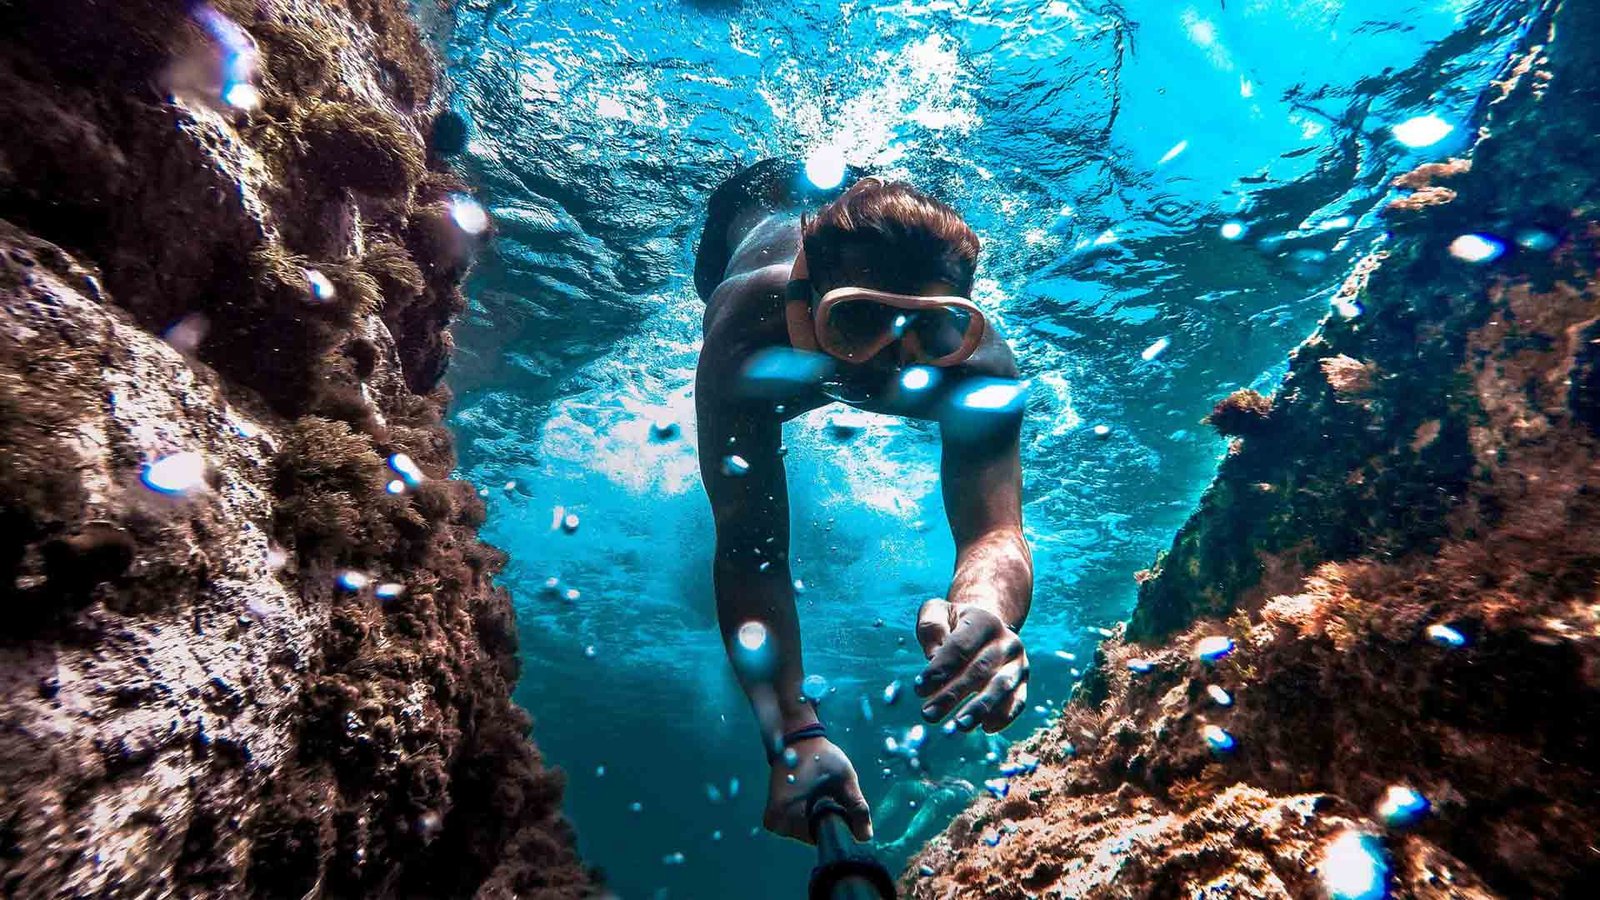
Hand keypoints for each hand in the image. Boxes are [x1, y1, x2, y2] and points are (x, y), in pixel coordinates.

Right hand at [764, 737, 871, 843]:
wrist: (797, 738)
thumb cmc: (821, 756)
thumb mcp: (845, 780)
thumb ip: (857, 809)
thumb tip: (865, 838)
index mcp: (786, 814)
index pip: (820, 837)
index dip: (836, 824)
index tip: (839, 804)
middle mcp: (775, 822)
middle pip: (812, 835)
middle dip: (826, 820)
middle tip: (829, 795)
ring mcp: (773, 820)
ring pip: (805, 830)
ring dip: (817, 817)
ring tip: (819, 792)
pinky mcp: (774, 815)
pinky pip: (797, 824)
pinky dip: (808, 814)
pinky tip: (812, 795)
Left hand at [914, 600, 1027, 732]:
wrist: (986, 627)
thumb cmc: (953, 624)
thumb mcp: (937, 613)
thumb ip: (931, 627)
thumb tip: (934, 656)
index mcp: (984, 621)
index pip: (960, 647)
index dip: (940, 668)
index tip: (919, 687)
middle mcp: (1007, 641)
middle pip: (979, 670)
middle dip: (952, 695)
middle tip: (928, 714)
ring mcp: (1018, 663)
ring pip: (1001, 687)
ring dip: (980, 708)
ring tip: (959, 726)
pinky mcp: (1023, 683)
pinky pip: (1018, 701)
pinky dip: (1004, 716)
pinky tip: (986, 728)